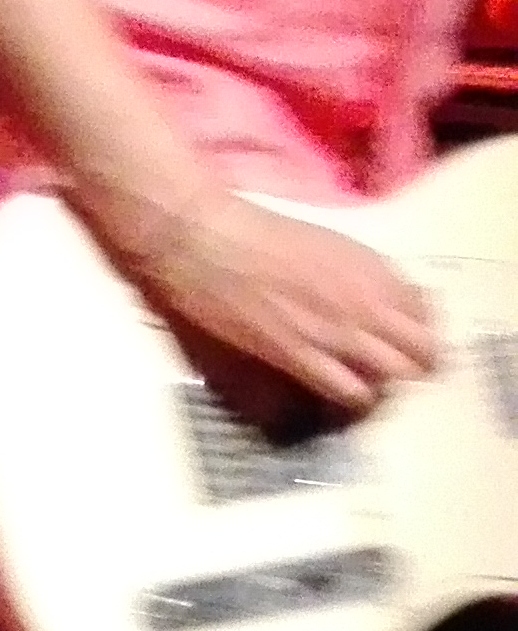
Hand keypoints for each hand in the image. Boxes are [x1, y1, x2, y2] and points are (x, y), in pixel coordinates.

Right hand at [134, 200, 435, 413]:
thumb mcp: (331, 244)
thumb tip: (395, 301)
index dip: (422, 329)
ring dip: (388, 381)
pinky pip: (347, 390)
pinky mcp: (297, 356)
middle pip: (421, 352)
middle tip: (400, 367)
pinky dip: (354, 396)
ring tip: (372, 381)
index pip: (427, 315)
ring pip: (393, 376)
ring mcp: (333, 332)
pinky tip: (344, 391)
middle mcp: (364, 302)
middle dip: (417, 362)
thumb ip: (368, 275)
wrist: (203, 240)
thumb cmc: (259, 234)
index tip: (407, 334)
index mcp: (373, 270)